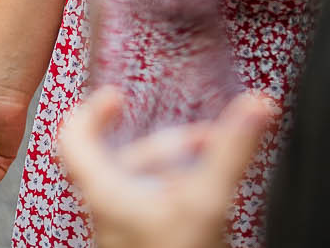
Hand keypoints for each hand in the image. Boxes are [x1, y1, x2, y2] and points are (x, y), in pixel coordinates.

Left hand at [56, 87, 275, 247]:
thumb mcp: (206, 201)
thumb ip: (231, 151)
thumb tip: (257, 105)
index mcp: (104, 191)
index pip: (72, 137)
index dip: (90, 111)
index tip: (118, 97)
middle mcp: (107, 210)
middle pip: (122, 158)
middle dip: (165, 144)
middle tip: (203, 138)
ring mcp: (124, 231)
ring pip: (142, 185)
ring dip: (177, 169)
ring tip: (214, 166)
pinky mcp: (144, 245)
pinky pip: (153, 209)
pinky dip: (178, 194)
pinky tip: (207, 198)